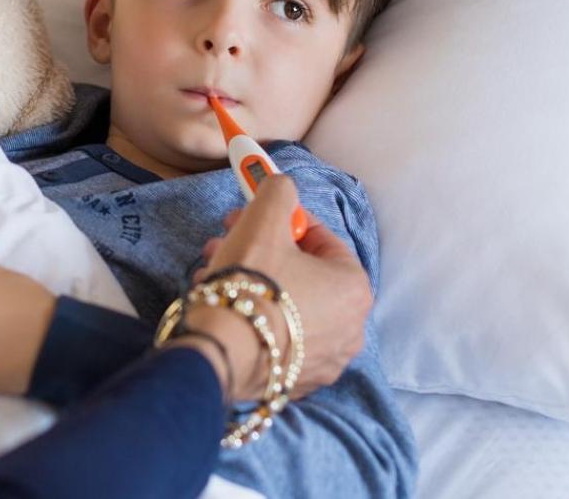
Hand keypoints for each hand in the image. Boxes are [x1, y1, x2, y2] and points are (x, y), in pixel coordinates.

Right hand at [186, 176, 372, 400]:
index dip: (282, 221)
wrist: (221, 352)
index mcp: (354, 288)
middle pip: (302, 273)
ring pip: (287, 305)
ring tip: (213, 272)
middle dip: (261, 251)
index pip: (321, 239)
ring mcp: (325, 361)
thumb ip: (279, 191)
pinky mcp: (296, 382)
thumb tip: (281, 186)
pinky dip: (255, 318)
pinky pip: (277, 338)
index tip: (252, 216)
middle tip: (226, 240)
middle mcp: (351, 329)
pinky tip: (223, 306)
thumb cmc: (251, 282)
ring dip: (252, 282)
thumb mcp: (264, 218)